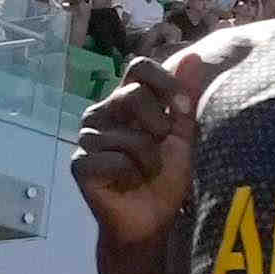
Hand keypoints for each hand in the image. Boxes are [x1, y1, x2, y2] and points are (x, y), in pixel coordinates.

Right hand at [66, 48, 208, 250]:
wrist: (152, 218)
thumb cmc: (165, 175)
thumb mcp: (183, 135)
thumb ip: (185, 98)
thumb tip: (194, 55)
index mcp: (125, 99)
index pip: (138, 66)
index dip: (165, 82)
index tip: (182, 107)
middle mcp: (101, 112)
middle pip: (131, 94)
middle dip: (158, 125)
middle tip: (160, 148)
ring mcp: (87, 138)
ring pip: (129, 136)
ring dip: (149, 160)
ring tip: (144, 171)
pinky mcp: (80, 165)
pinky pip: (115, 161)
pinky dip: (131, 175)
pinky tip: (127, 182)